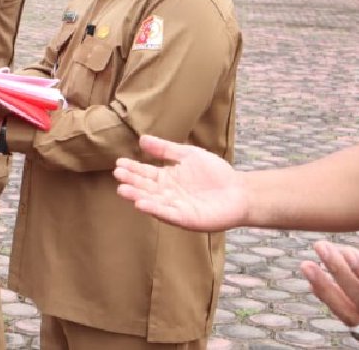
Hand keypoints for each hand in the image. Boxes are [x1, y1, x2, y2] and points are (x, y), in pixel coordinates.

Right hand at [112, 135, 248, 231]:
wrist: (241, 191)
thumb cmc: (216, 173)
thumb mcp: (188, 155)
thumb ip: (165, 149)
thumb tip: (142, 139)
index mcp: (167, 178)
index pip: (145, 173)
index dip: (133, 169)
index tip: (119, 163)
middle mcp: (167, 193)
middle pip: (146, 187)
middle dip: (131, 181)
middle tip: (118, 174)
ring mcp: (175, 207)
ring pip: (152, 201)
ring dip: (137, 196)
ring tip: (123, 190)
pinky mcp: (185, 219)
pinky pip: (167, 214)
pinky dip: (154, 209)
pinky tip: (141, 204)